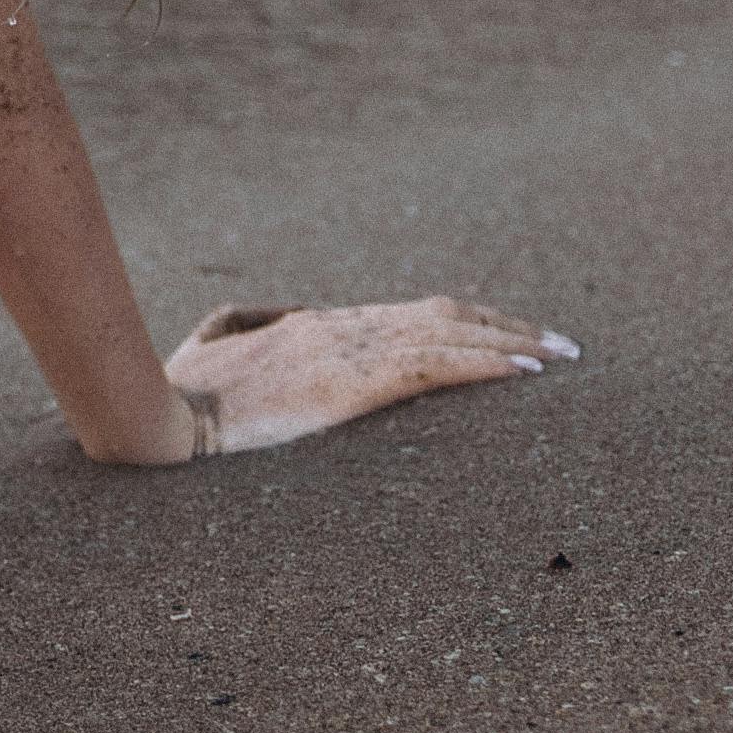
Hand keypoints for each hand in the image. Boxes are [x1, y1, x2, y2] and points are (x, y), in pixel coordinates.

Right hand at [167, 295, 578, 454]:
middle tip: (560, 343)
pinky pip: (440, 366)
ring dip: (513, 344)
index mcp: (315, 324)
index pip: (409, 315)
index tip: (505, 335)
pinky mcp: (356, 381)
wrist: (169, 417)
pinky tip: (528, 371)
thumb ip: (242, 324)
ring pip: (452, 334)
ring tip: (563, 353)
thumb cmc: (180, 390)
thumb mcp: (211, 346)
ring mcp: (351, 349)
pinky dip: (489, 365)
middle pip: (444, 314)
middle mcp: (343, 326)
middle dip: (506, 327)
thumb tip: (272, 315)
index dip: (462, 323)